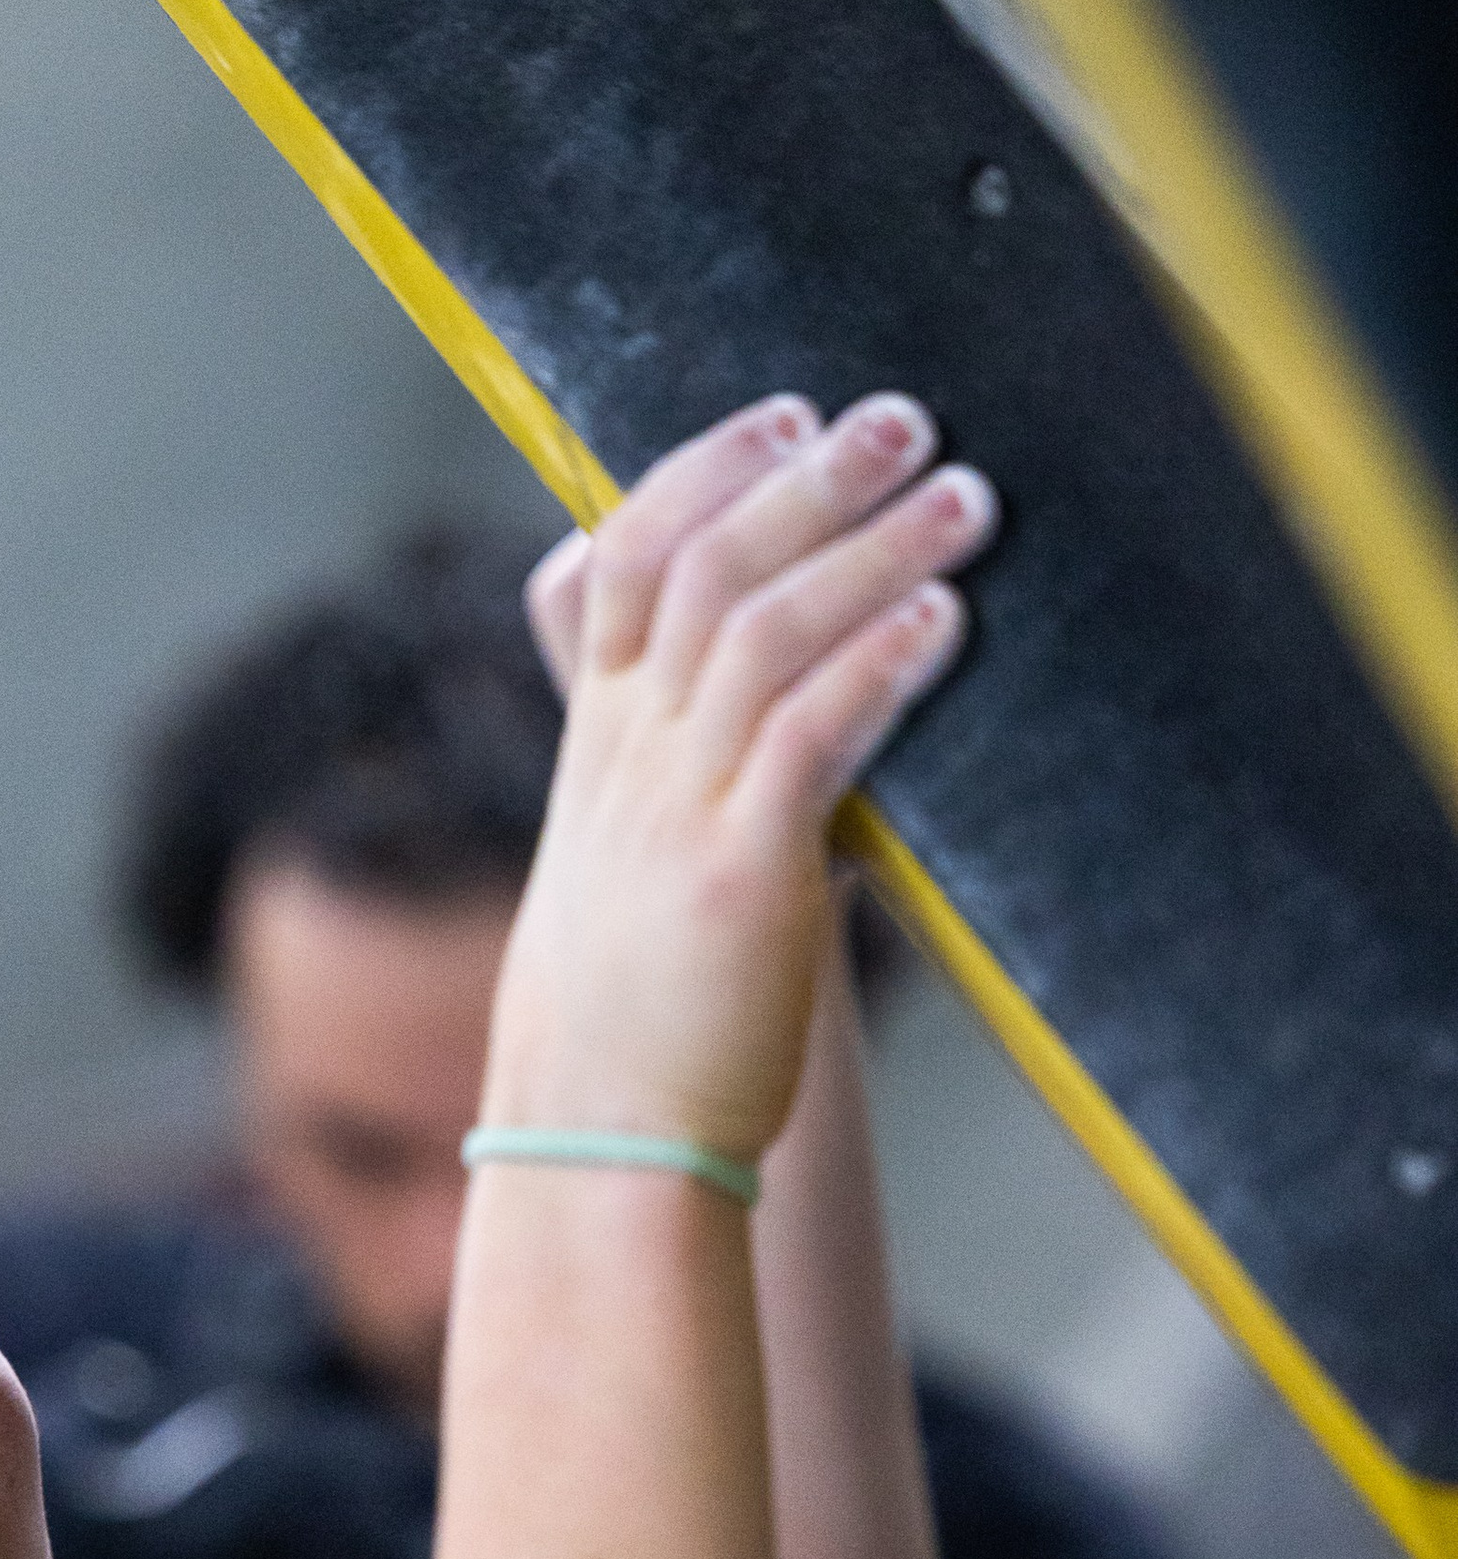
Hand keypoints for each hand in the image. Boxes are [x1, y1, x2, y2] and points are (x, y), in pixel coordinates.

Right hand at [485, 392, 994, 1164]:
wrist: (604, 1145)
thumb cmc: (643, 1025)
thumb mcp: (648, 882)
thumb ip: (709, 795)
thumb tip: (828, 733)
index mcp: (595, 753)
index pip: (620, 566)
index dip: (699, 474)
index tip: (781, 418)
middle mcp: (624, 762)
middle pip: (697, 568)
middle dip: (803, 477)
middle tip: (896, 414)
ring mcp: (673, 810)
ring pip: (757, 630)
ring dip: (869, 548)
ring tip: (964, 495)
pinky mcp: (739, 873)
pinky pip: (807, 736)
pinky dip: (878, 663)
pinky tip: (944, 621)